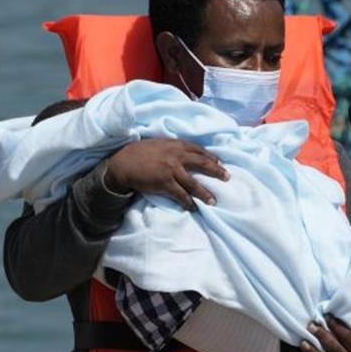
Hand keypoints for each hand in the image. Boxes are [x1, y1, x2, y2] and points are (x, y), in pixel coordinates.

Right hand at [106, 139, 228, 210]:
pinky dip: (188, 202)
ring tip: (214, 201)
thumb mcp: (158, 144)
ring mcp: (172, 170)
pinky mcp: (165, 183)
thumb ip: (171, 148)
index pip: (198, 149)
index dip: (210, 156)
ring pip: (194, 183)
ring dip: (205, 193)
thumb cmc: (138, 153)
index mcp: (175, 145)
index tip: (219, 162)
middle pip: (202, 163)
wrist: (123, 163)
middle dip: (216, 170)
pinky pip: (181, 194)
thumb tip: (183, 153)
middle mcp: (176, 155)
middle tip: (227, 177)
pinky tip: (194, 207)